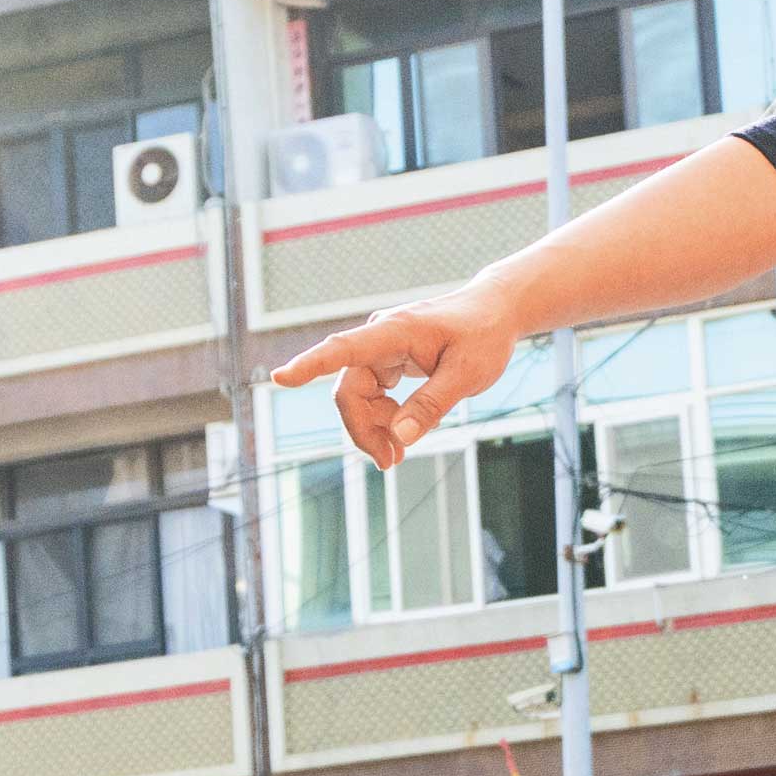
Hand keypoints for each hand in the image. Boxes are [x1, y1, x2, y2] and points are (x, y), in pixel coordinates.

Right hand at [272, 287, 518, 464]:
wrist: (496, 311)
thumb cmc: (484, 335)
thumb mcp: (467, 374)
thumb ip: (432, 404)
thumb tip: (400, 437)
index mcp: (394, 332)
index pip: (341, 349)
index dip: (308, 365)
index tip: (279, 378)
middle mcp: (380, 338)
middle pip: (349, 390)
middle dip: (363, 429)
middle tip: (389, 463)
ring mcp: (382, 350)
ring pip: (358, 396)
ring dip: (373, 428)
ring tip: (397, 456)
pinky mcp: (389, 360)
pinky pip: (373, 395)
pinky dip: (385, 418)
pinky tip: (404, 433)